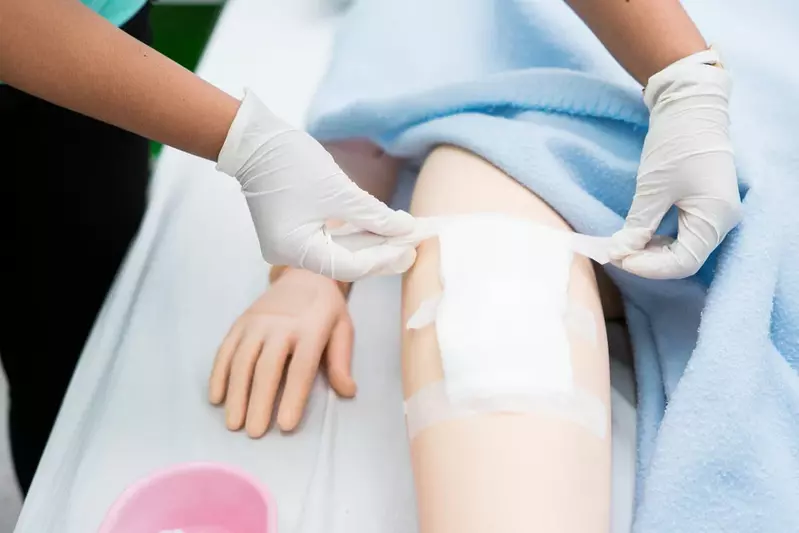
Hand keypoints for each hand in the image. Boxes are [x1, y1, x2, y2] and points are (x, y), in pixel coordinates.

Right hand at [209, 268, 354, 437]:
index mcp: (310, 329)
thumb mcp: (343, 329)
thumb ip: (341, 361)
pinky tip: (216, 398)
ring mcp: (256, 322)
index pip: (300, 368)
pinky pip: (225, 349)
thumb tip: (348, 392)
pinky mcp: (240, 322)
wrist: (304, 271)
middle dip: (258, 402)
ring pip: (241, 360)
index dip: (292, 397)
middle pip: (266, 367)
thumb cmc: (326, 309)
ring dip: (235, 393)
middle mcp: (280, 325)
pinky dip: (218, 374)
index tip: (285, 426)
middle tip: (254, 433)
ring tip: (233, 423)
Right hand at [216, 90, 416, 281]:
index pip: (350, 266)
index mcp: (295, 250)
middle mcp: (290, 255)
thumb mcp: (339, 191)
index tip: (412, 247)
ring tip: (404, 236)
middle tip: (415, 244)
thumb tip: (406, 230)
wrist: (254, 140)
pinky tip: (381, 229)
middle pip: (346, 262)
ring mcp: (291, 244)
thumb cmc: (289, 162)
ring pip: (341, 251)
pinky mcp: (295, 231)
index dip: (384, 258)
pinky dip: (356, 234)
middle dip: (382, 252)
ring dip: (372, 242)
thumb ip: (375, 216)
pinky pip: (331, 239)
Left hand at [610, 50, 741, 278]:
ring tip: (624, 245)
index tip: (618, 259)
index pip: (683, 262)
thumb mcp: (652, 187)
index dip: (648, 267)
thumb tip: (619, 253)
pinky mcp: (705, 205)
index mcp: (715, 217)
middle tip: (616, 253)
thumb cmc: (675, 143)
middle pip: (684, 259)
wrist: (690, 106)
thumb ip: (638, 225)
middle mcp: (721, 220)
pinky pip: (684, 233)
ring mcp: (715, 213)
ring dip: (652, 251)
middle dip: (648, 260)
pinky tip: (638, 235)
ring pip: (683, 248)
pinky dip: (660, 238)